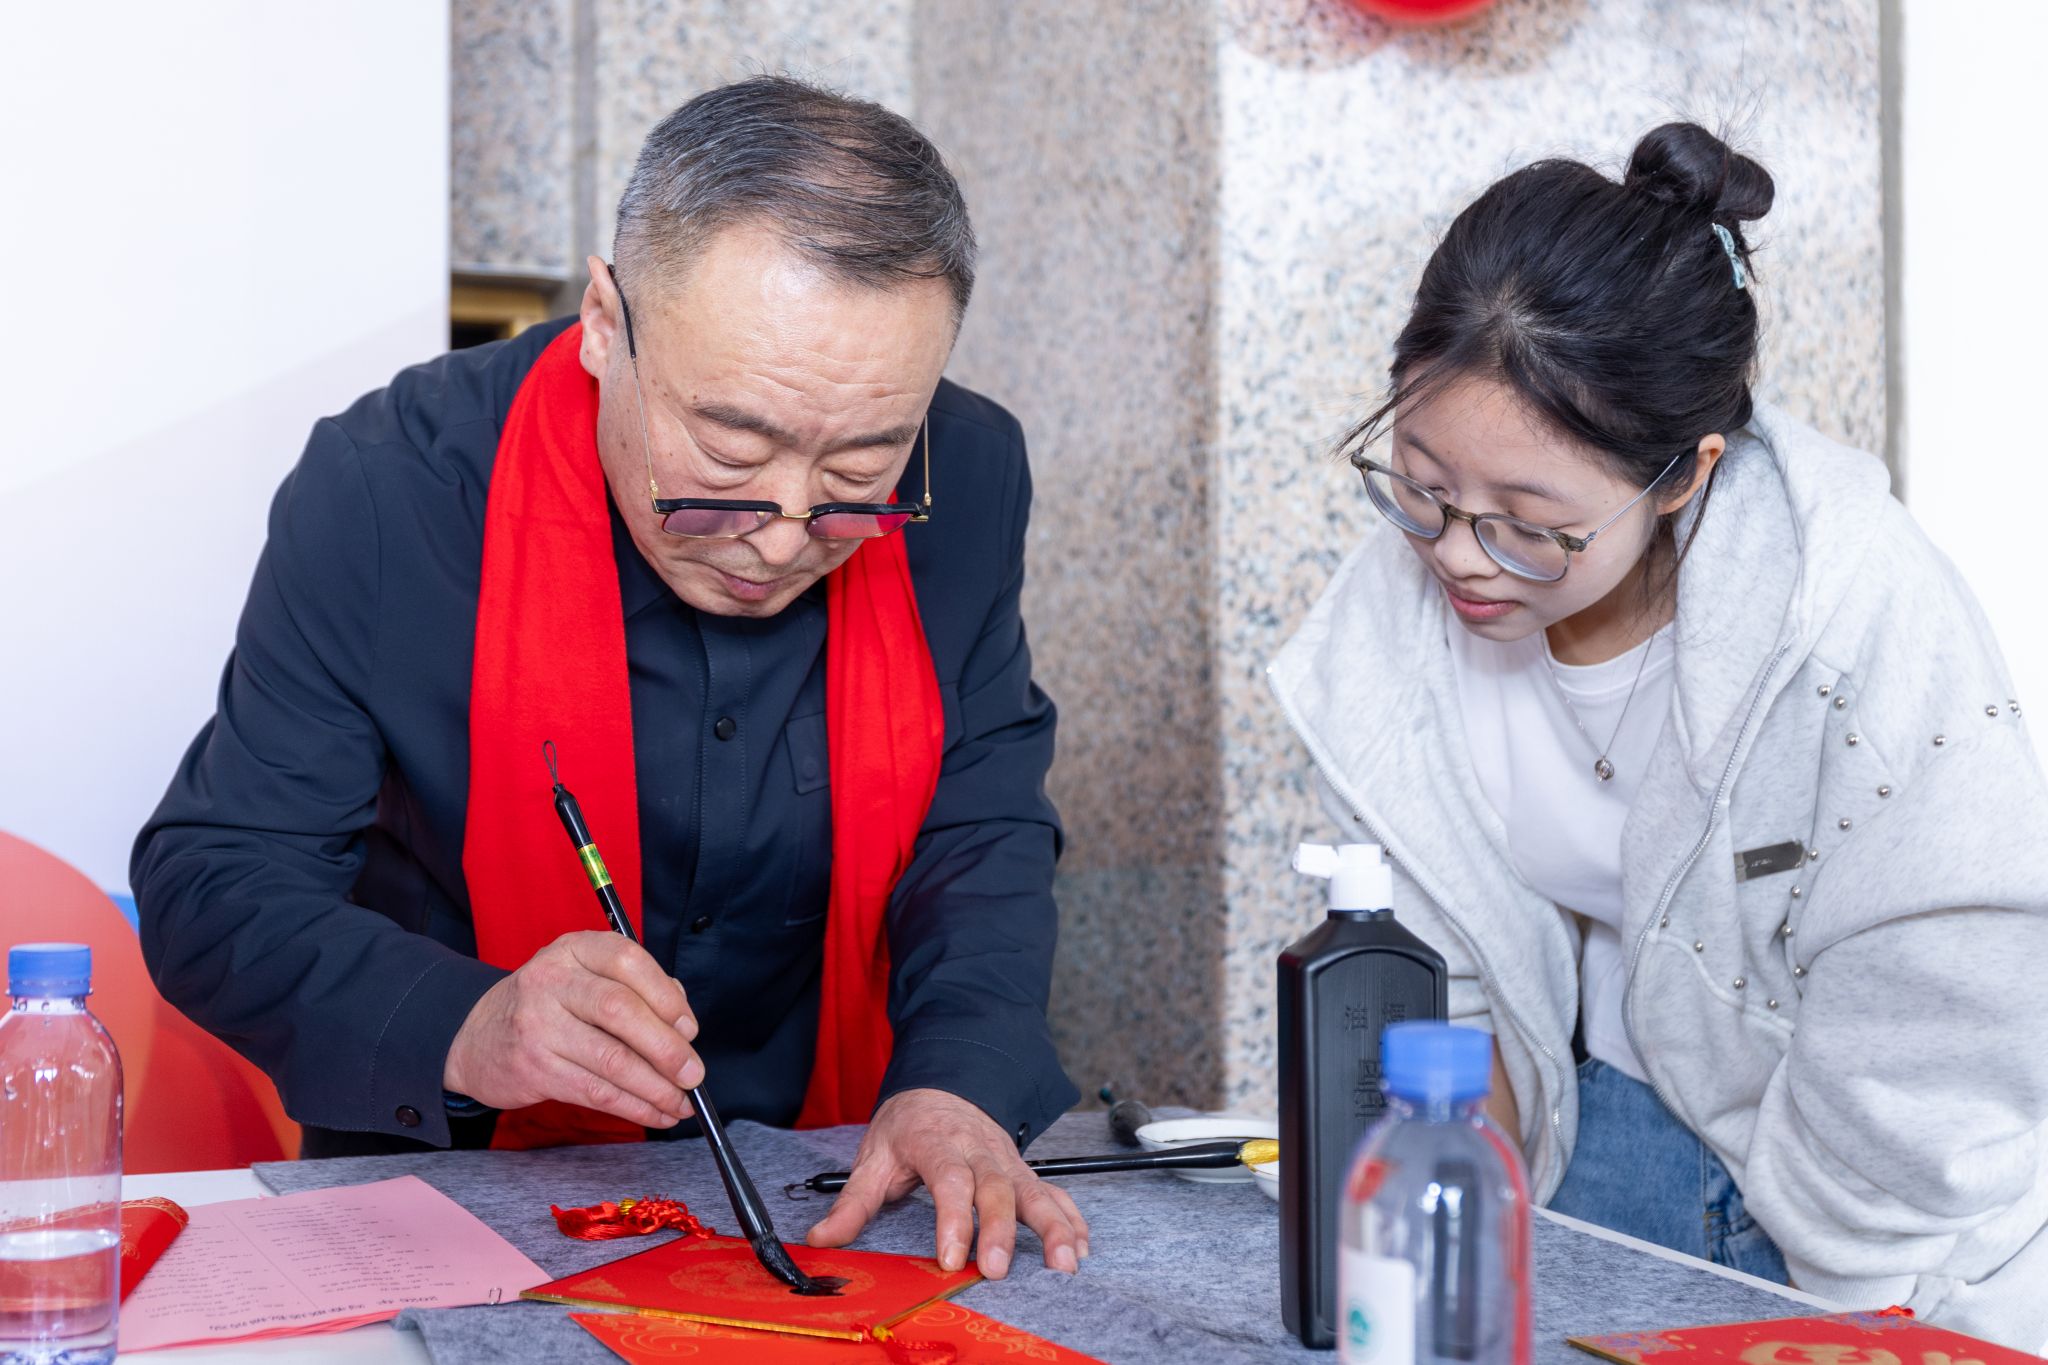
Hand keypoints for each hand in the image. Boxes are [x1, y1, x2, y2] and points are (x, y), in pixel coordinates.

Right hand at [443, 931, 702, 1127]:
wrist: (478, 1038)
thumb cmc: (551, 1005)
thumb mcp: (586, 977)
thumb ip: (637, 988)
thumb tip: (683, 1024)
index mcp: (575, 949)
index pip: (628, 961)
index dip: (667, 997)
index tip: (689, 1029)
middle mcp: (552, 980)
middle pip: (621, 1011)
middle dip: (667, 1048)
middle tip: (694, 1075)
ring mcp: (538, 1024)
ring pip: (611, 1059)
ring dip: (656, 1088)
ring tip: (681, 1103)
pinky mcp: (535, 1068)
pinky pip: (595, 1091)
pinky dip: (634, 1107)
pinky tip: (656, 1113)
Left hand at [805, 1088, 1089, 1279]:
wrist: (944, 1082)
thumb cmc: (909, 1124)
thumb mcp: (874, 1154)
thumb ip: (852, 1201)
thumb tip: (821, 1238)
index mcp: (937, 1142)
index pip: (949, 1179)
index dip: (952, 1219)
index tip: (950, 1258)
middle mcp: (978, 1149)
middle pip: (996, 1187)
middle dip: (1000, 1230)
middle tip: (996, 1270)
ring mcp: (1006, 1159)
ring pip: (1034, 1190)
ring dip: (1052, 1227)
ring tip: (1064, 1264)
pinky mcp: (1024, 1170)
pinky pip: (1053, 1192)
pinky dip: (1070, 1218)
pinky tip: (1079, 1247)